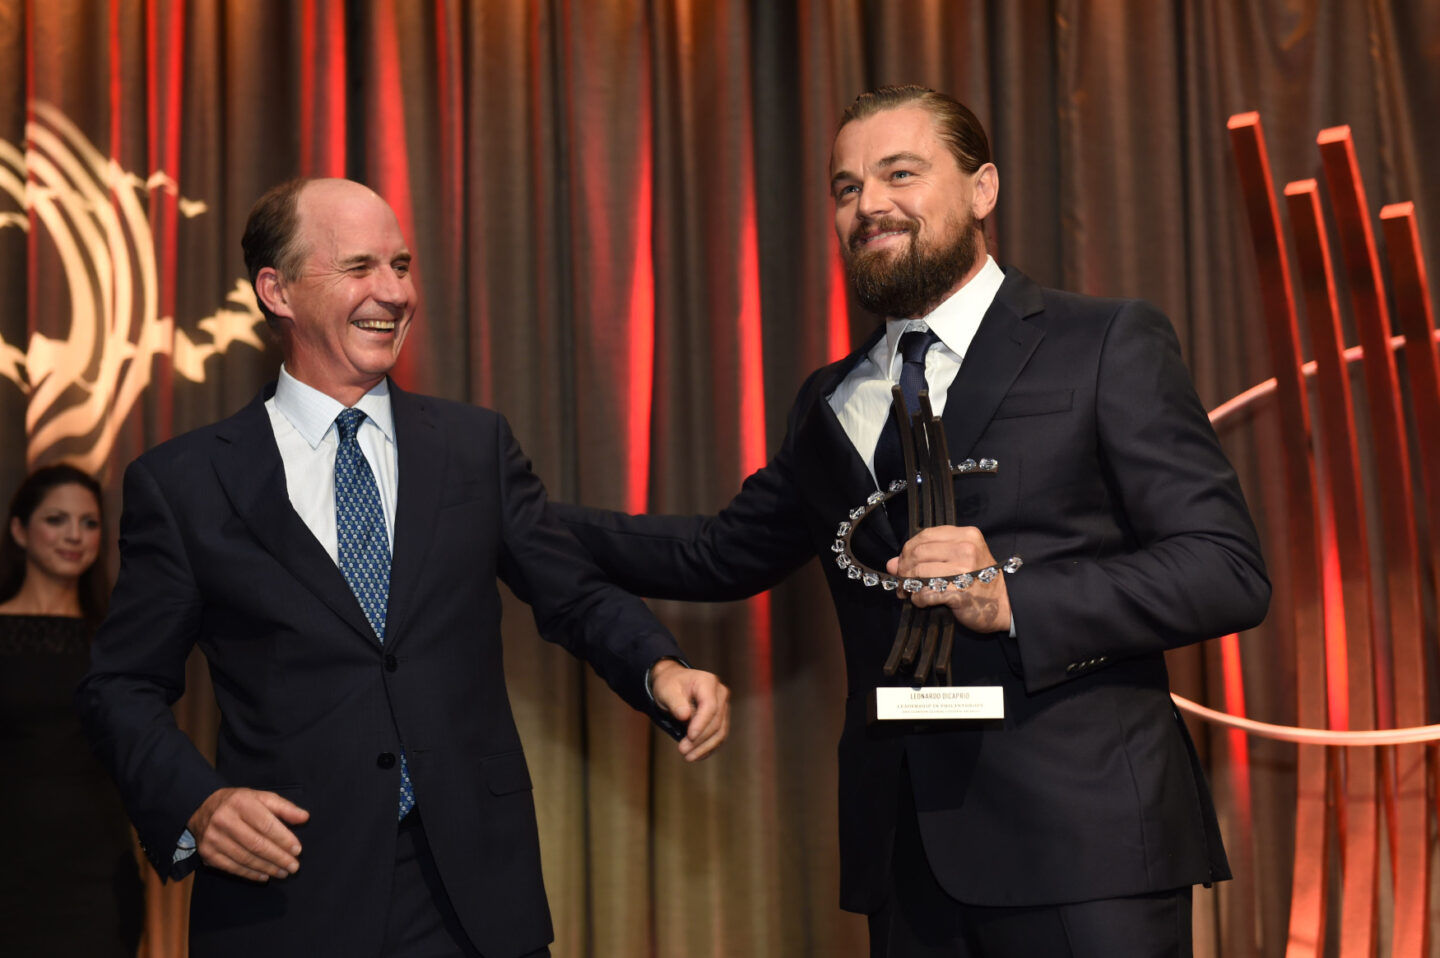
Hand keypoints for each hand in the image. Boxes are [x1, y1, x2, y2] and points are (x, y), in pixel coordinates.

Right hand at [188, 787, 309, 881]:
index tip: (298, 850)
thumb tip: (305, 818)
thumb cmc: (240, 803)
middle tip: (294, 866)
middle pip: (256, 844)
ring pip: (245, 858)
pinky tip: (265, 876)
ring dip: (268, 868)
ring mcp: (213, 838)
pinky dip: (251, 874)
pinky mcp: (207, 854)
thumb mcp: (262, 798)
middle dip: (278, 857)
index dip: (284, 839)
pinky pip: (232, 867)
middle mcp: (224, 820)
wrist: (204, 809)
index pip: (266, 824)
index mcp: (241, 803)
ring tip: (283, 872)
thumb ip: (285, 807)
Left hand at [650, 659, 730, 761]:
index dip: (701, 724)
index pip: (710, 706)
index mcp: (708, 682)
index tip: (689, 737)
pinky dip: (709, 747)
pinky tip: (697, 756)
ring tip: (688, 757)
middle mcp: (720, 693)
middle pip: (716, 721)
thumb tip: (685, 716)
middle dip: (700, 739)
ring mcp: (723, 706)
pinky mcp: (721, 718)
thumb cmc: (669, 685)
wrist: (673, 684)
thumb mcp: (666, 690)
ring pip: (720, 731)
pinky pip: (719, 736)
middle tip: (682, 750)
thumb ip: (675, 702)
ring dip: (705, 747)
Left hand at [886, 525, 1011, 633]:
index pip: (925, 536)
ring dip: (908, 585)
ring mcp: (964, 571)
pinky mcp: (960, 593)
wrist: (1005, 605)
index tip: (903, 563)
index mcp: (966, 535)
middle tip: (902, 581)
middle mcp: (966, 549)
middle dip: (904, 569)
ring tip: (909, 593)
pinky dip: (918, 599)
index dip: (908, 550)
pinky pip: (925, 593)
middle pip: (918, 553)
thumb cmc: (981, 581)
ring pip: (919, 572)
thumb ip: (927, 556)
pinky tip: (922, 601)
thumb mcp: (959, 559)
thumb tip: (892, 564)